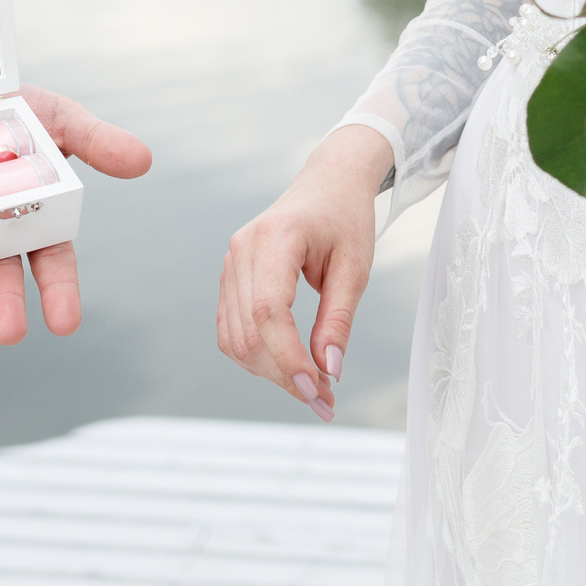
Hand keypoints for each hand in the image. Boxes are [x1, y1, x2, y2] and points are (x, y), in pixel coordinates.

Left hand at [0, 84, 150, 345]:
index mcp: (35, 219)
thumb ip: (98, 142)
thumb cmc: (17, 109)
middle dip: (4, 304)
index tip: (65, 323)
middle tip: (8, 332)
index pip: (51, 264)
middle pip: (0, 274)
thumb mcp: (62, 119)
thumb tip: (143, 160)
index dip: (59, 293)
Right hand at [216, 124, 389, 422]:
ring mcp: (230, 263)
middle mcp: (242, 249)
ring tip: (313, 386)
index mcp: (276, 238)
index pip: (269, 311)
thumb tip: (329, 371)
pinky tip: (289, 366)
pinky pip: (231, 330)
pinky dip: (257, 357)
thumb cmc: (345, 219)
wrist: (327, 185)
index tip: (318, 391)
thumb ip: (339, 319)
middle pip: (249, 332)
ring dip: (270, 372)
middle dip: (284, 375)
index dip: (289, 358)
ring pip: (235, 339)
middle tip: (325, 400)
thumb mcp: (356, 268)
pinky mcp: (230, 278)